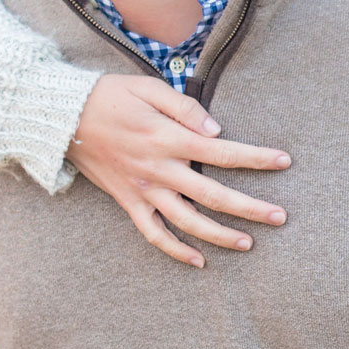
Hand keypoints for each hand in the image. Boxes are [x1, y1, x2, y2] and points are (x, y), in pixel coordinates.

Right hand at [66, 73, 290, 267]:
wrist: (63, 118)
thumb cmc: (110, 96)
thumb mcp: (149, 88)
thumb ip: (186, 108)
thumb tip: (217, 130)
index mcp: (168, 138)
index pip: (223, 152)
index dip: (256, 158)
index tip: (284, 162)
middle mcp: (159, 169)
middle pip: (213, 195)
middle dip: (249, 208)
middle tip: (280, 217)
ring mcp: (143, 190)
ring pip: (187, 222)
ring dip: (220, 235)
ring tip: (249, 243)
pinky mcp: (128, 202)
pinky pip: (153, 234)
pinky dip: (175, 250)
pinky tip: (199, 261)